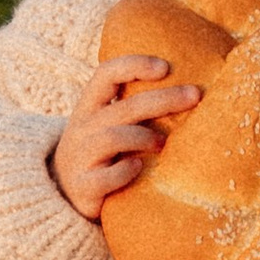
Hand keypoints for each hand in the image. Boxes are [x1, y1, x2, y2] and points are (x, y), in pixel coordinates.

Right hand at [50, 52, 201, 221]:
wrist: (65, 194)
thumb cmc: (102, 153)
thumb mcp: (110, 125)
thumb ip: (135, 109)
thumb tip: (189, 92)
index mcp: (91, 106)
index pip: (106, 74)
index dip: (134, 65)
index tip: (166, 67)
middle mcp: (83, 127)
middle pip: (125, 107)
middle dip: (164, 99)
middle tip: (194, 96)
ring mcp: (80, 156)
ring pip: (114, 138)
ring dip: (145, 138)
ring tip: (163, 145)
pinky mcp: (84, 186)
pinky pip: (106, 177)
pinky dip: (125, 171)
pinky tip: (138, 168)